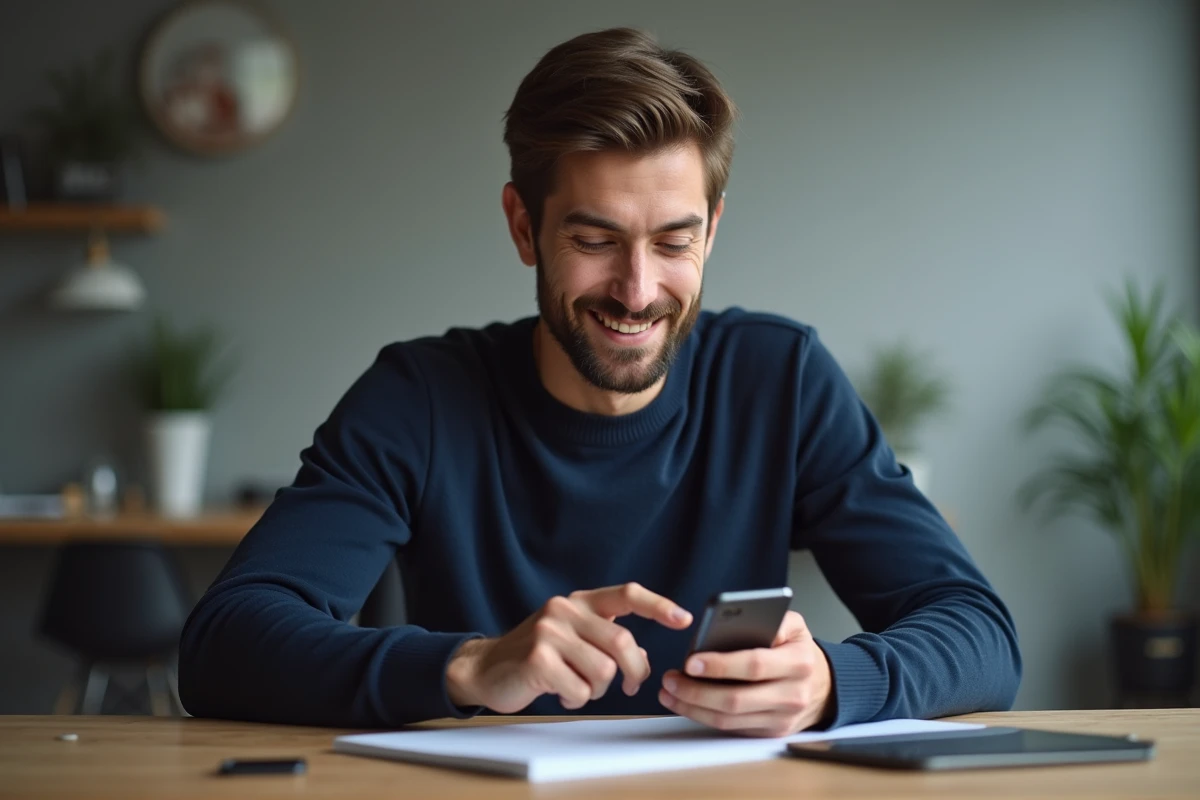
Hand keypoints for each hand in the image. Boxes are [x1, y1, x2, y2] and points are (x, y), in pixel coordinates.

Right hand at [446, 583, 692, 712]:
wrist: (486, 669)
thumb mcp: (574, 640)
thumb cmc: (537, 656)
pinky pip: (580, 690)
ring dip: (597, 690)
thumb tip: (641, 660)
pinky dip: (576, 700)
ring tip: (578, 687)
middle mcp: (565, 610)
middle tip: (630, 686)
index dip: (658, 606)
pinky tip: (560, 693)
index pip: (627, 594)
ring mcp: (550, 632)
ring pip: (604, 671)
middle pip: (623, 642)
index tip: (683, 619)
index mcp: (579, 602)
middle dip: (633, 671)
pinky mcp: (538, 658)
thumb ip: (607, 642)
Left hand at [658, 610, 831, 736]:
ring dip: (693, 707)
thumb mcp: (794, 626)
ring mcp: (781, 718)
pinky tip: (686, 703)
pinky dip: (704, 717)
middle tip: (671, 679)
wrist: (825, 687)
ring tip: (670, 692)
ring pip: (729, 719)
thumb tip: (734, 621)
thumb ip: (771, 619)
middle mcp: (792, 694)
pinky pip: (731, 728)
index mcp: (798, 662)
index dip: (720, 665)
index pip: (754, 665)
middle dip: (697, 691)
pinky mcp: (770, 732)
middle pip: (736, 699)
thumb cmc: (799, 651)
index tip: (690, 661)